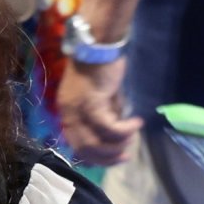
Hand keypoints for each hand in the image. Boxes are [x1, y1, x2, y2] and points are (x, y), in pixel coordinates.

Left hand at [52, 52, 140, 167]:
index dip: (95, 157)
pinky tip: (136, 124)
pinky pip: (109, 128)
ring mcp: (78, 109)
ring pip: (95, 143)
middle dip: (107, 158)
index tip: (112, 159)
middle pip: (84, 149)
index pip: (76, 145)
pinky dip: (124, 131)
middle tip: (125, 156)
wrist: (99, 45)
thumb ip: (105, 115)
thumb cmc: (101, 67)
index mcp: (67, 112)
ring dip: (116, 146)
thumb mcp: (101, 97)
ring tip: (132, 138)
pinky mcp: (92, 103)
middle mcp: (68, 113)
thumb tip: (116, 134)